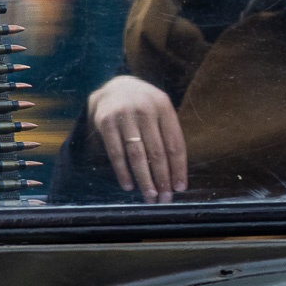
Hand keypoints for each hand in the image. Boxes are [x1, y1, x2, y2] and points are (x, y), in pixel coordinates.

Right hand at [87, 75, 186, 202]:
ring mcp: (124, 115)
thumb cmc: (143, 106)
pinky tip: (129, 186)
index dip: (178, 168)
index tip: (180, 188)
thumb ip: (168, 135)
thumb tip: (175, 174)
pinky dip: (122, 172)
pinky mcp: (105, 122)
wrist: (113, 87)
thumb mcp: (160, 111)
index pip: (175, 144)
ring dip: (144, 179)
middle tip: (165, 198)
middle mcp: (146, 109)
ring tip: (150, 196)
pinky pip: (115, 153)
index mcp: (164, 107)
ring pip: (137, 155)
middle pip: (157, 152)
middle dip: (162, 178)